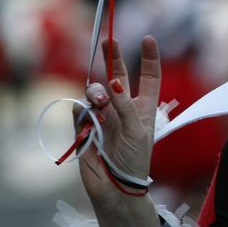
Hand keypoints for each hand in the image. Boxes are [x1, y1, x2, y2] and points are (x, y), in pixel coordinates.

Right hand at [76, 36, 161, 203]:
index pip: (149, 77)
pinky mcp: (84, 127)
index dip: (149, 58)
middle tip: (109, 41)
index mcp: (143, 107)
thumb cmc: (135, 160)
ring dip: (96, 91)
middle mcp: (123, 108)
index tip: (147, 38)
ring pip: (95, 92)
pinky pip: (79, 109)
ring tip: (98, 102)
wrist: (115, 188)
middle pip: (118, 76)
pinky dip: (81, 109)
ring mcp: (103, 116)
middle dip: (113, 58)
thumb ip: (125, 105)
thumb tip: (113, 83)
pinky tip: (85, 115)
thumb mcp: (138, 130)